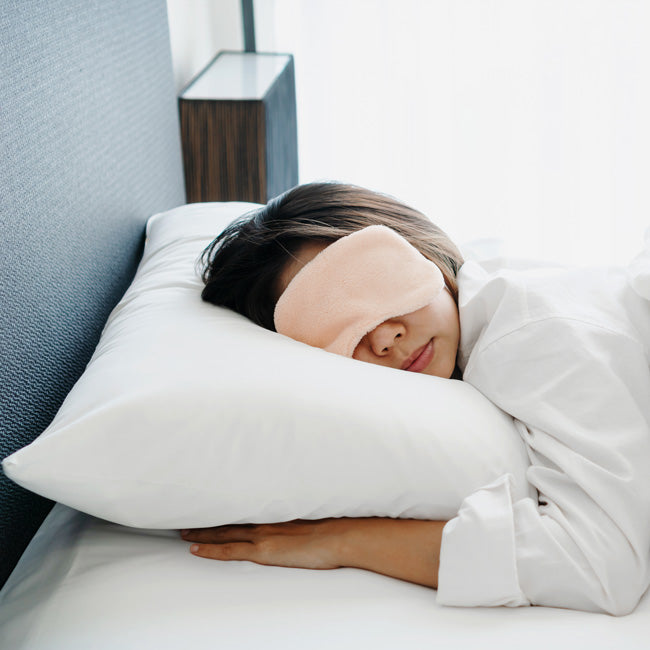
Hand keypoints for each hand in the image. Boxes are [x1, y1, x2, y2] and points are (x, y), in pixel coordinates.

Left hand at [181, 517, 444, 588]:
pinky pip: (229, 551)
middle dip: (207, 517)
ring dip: (202, 532)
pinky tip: (195, 550)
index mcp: (279, 510)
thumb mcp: (316, 513)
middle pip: (230, 517)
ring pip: (223, 532)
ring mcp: (263, 534)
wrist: (343, 534)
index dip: (227, 506)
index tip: (212, 501)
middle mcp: (266, 518)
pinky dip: (211, 550)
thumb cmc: (336, 525)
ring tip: (183, 531)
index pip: (246, 507)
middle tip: (186, 513)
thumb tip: (302, 512)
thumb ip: (303, 512)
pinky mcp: (263, 550)